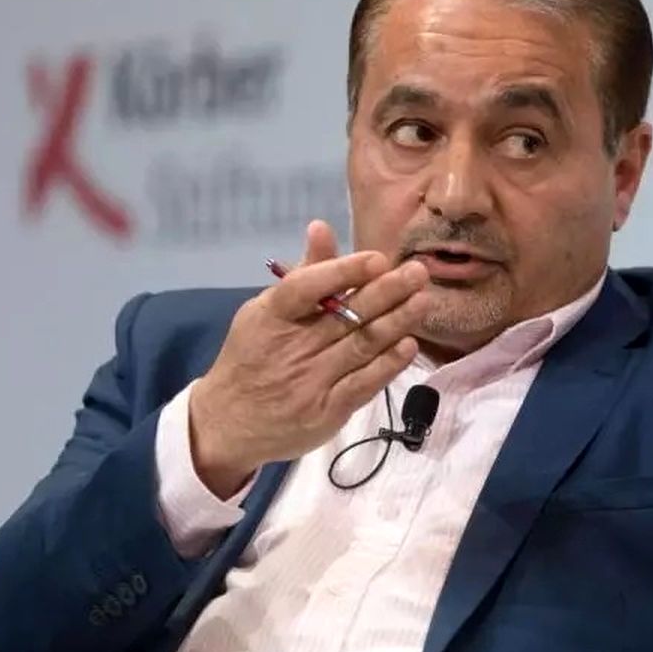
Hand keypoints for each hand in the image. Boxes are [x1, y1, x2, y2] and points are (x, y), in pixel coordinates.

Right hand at [188, 220, 429, 496]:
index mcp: (272, 315)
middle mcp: (292, 347)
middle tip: (419, 272)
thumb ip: (304, 274)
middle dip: (387, 291)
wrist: (229, 424)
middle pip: (346, 315)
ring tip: (424, 300)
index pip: (306, 288)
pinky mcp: (328, 410)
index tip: (378, 258)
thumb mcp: (265, 312)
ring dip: (398, 321)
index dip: (343, 272)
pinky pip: (365, 383)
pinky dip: (389, 363)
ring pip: (362, 345)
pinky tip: (409, 344)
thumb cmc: (253, 356)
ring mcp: (311, 381)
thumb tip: (322, 227)